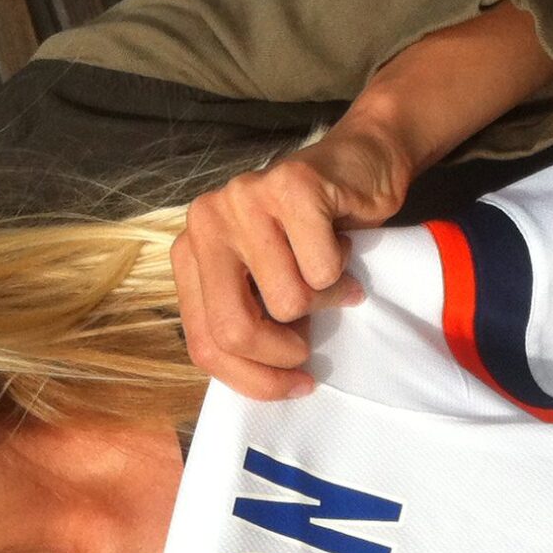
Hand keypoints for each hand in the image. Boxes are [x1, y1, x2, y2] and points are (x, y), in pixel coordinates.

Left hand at [171, 123, 406, 400]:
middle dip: (281, 354)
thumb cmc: (313, 236)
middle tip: (308, 347)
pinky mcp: (291, 186)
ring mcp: (244, 199)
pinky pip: (322, 269)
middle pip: (234, 329)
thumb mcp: (268, 286)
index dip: (251, 380)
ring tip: (330, 273)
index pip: (203, 344)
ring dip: (324, 300)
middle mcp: (206, 222)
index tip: (292, 386)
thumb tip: (262, 381)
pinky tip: (342, 246)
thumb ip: (250, 323)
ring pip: (288, 301)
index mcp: (191, 253)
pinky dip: (343, 270)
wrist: (361, 166)